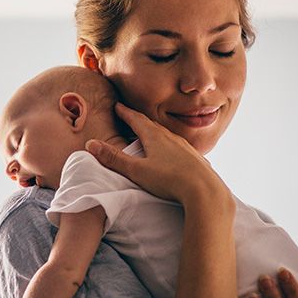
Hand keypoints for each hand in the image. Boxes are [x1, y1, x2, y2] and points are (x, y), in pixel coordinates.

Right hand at [86, 102, 233, 208]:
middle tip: (130, 117)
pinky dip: (170, 146)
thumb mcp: (136, 170)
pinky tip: (172, 154)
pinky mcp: (195, 159)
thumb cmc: (169, 180)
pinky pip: (179, 148)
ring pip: (167, 136)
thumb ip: (114, 158)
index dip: (125, 113)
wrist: (205, 191)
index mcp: (155, 137)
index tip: (118, 106)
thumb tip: (91, 144)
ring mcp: (185, 148)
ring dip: (156, 133)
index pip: (136, 119)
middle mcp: (171, 138)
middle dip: (139, 120)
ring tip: (149, 135)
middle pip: (152, 125)